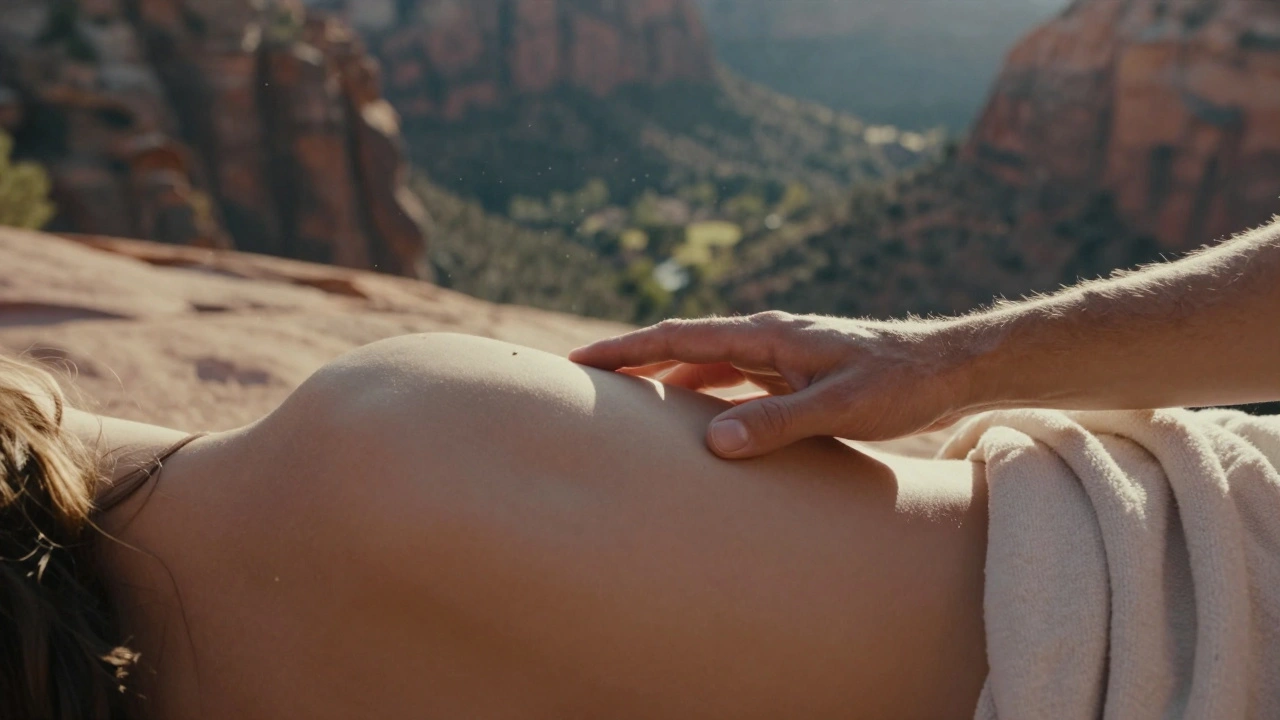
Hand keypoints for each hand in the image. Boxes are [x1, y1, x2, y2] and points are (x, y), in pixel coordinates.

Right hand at [569, 312, 976, 458]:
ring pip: (706, 365)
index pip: (680, 338)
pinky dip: (702, 396)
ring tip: (624, 405)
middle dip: (632, 361)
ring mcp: (778, 355)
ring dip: (664, 381)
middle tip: (583, 381)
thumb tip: (712, 441)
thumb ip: (777, 424)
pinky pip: (732, 383)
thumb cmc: (900, 384)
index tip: (581, 360)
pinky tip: (693, 421)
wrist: (949, 368)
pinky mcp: (793, 375)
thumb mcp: (840, 408)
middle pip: (683, 347)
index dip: (627, 349)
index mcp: (768, 335)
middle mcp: (766, 338)